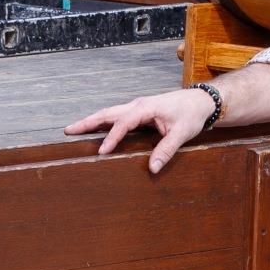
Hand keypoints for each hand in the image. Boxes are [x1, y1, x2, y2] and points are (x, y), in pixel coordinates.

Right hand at [65, 88, 216, 172]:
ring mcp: (137, 107)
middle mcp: (138, 105)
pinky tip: (95, 129)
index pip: (123, 123)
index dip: (112, 137)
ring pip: (110, 113)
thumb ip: (166, 150)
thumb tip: (152, 168)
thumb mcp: (182, 134)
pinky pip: (117, 116)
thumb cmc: (191, 115)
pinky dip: (103, 122)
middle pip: (107, 113)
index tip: (102, 151)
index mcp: (146, 108)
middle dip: (87, 122)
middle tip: (68, 130)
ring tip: (74, 129)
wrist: (201, 101)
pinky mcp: (139, 111)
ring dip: (92, 121)